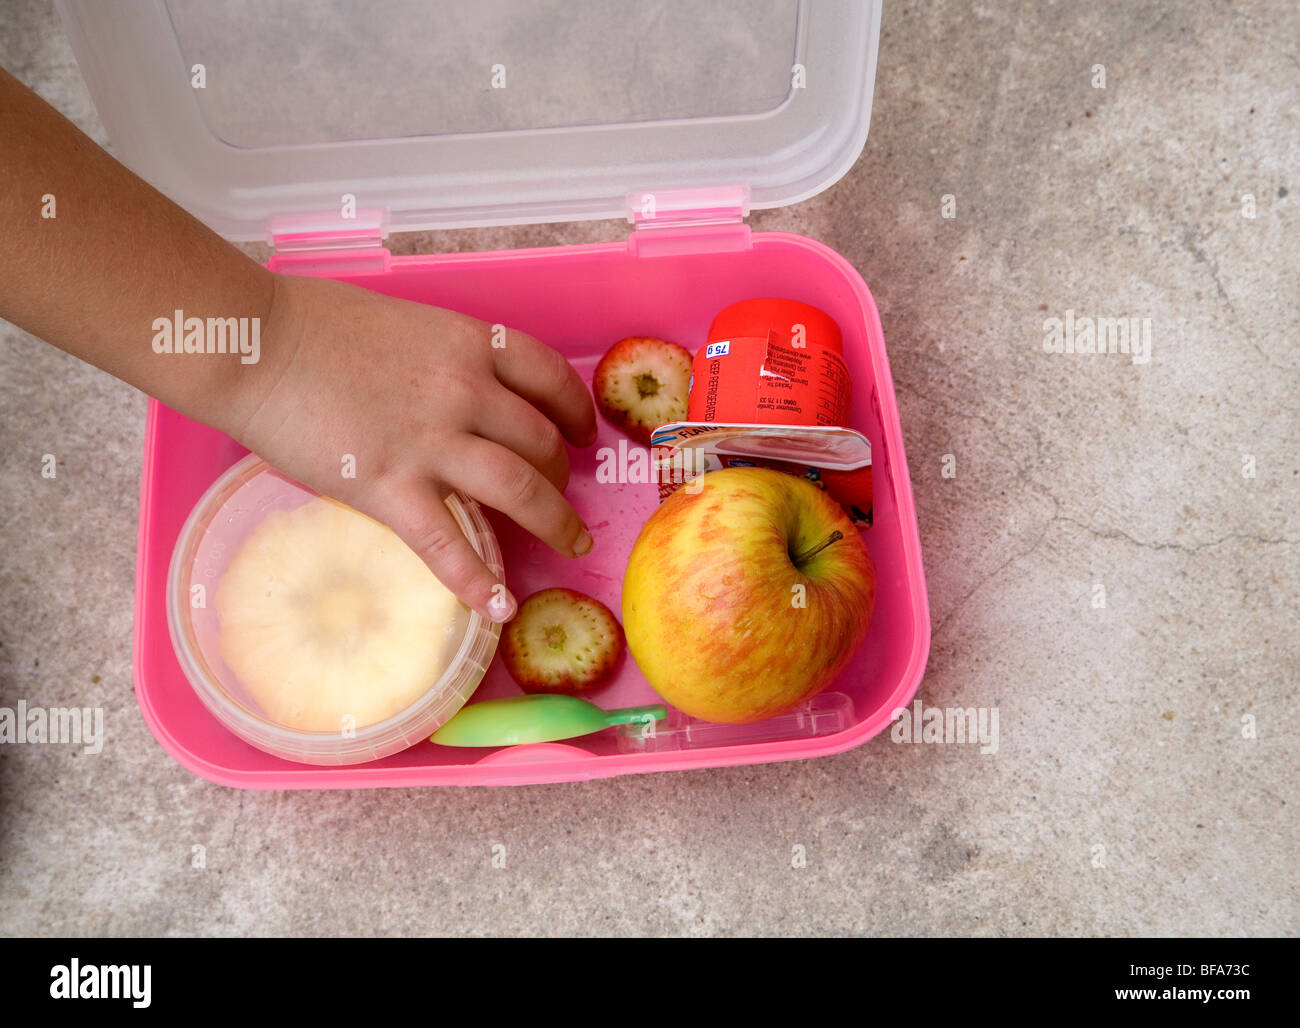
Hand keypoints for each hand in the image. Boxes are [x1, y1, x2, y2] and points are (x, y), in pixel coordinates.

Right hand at [227, 273, 597, 623]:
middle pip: (542, 441)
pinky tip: (499, 605)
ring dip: (556, 522)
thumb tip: (458, 395)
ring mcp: (431, 442)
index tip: (582, 433)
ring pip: (521, 489)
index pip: (549, 378)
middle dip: (563, 475)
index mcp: (468, 344)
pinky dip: (479, 580)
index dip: (575, 411)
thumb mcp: (403, 325)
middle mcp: (465, 391)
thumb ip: (442, 361)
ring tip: (572, 545)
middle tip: (563, 496)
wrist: (253, 342)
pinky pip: (448, 544)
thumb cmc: (313, 324)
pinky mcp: (390, 487)